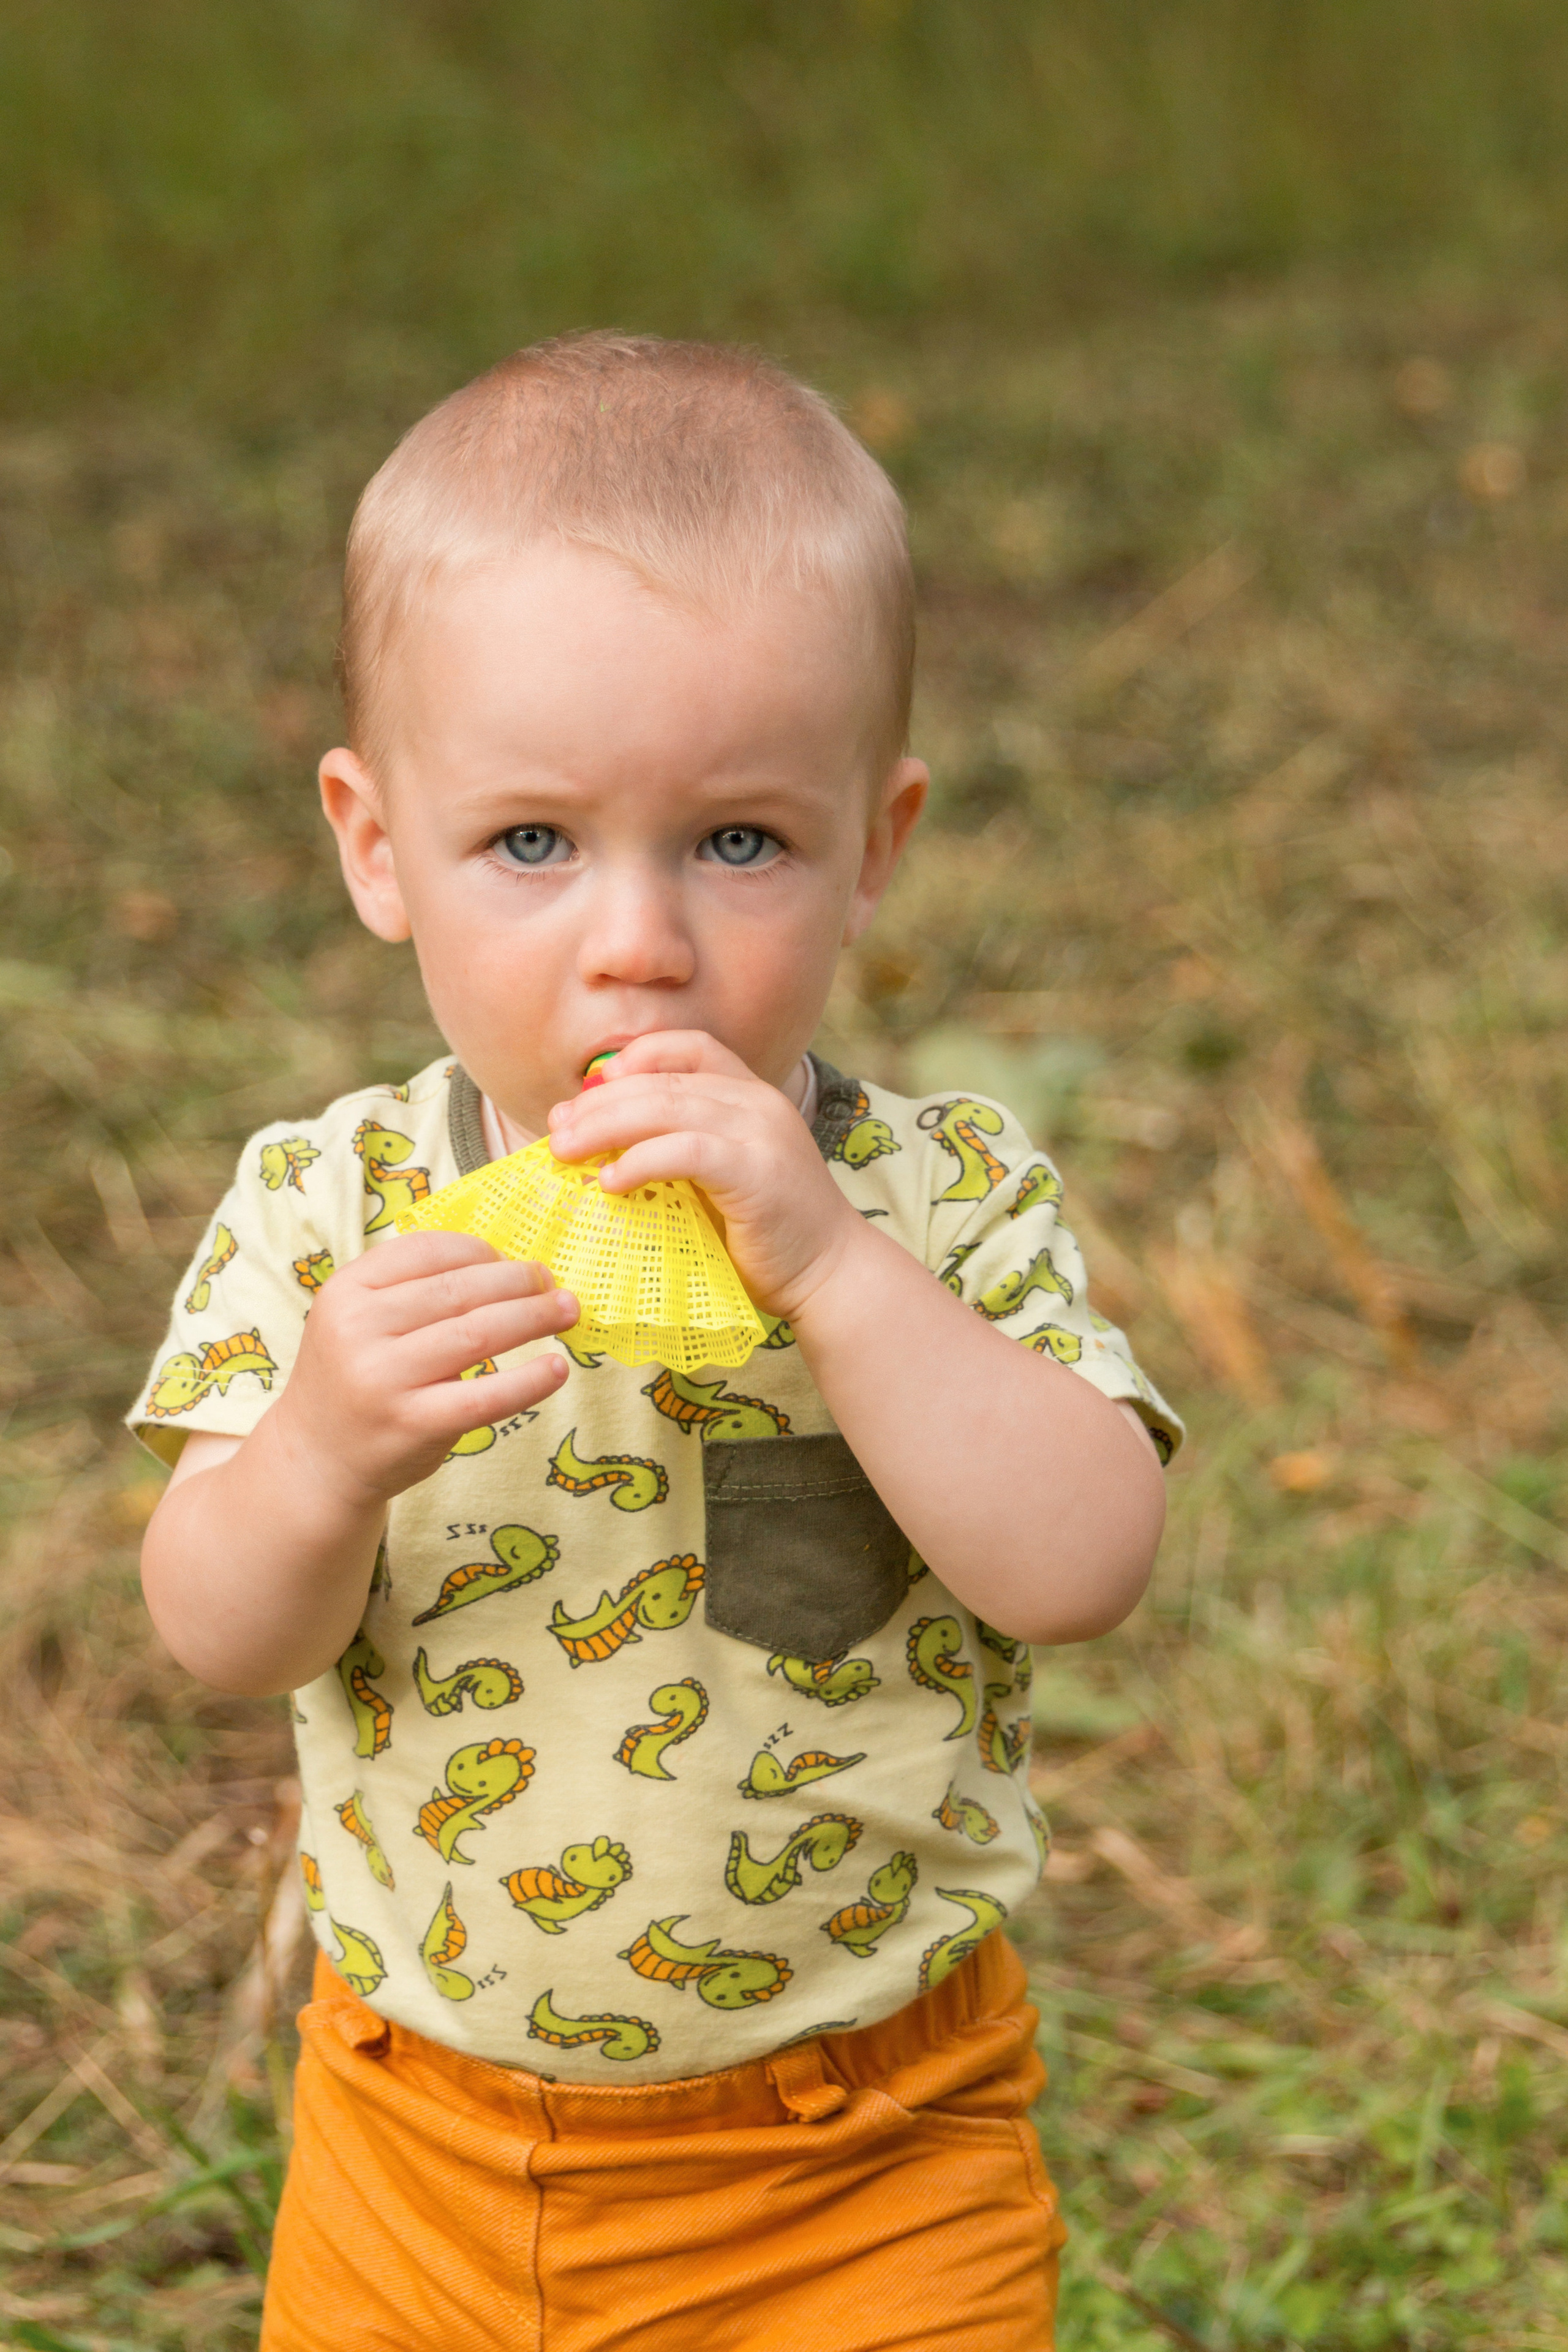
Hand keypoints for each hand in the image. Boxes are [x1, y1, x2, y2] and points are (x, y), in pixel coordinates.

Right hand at [273, 1232, 577, 1507]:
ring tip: (566, 1311)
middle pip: (460, 1289)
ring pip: (478, 1334)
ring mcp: (383, 1378)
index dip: (482, 1250)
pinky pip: (485, 1397)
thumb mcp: (359, 1320)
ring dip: (534, 1317)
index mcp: (346, 1290)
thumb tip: (505, 1263)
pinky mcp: (412, 1424)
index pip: (427, 1250)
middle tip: (552, 1283)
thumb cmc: (356, 1379)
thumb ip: (412, 1290)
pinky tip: (557, 1370)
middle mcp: (358, 1328)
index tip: (513, 1259)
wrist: (316, 1460)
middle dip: (518, 1281)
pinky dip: (529, 1381)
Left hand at [545, 1033, 860, 1322]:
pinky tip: (610, 1182)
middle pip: (662, 1079)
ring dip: (604, 1126)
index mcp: (751, 1095)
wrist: (831, 1274)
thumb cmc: (766, 1235)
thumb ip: (674, 1151)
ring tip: (564, 1151)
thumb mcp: (718, 1178)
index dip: (633, 1058)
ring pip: (666, 1107)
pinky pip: (684, 1150)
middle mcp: (759, 1102)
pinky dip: (639, 1161)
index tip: (589, 1091)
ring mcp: (761, 1133)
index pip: (688, 1047)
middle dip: (599, 1101)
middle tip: (557, 1130)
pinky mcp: (756, 1171)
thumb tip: (594, 1142)